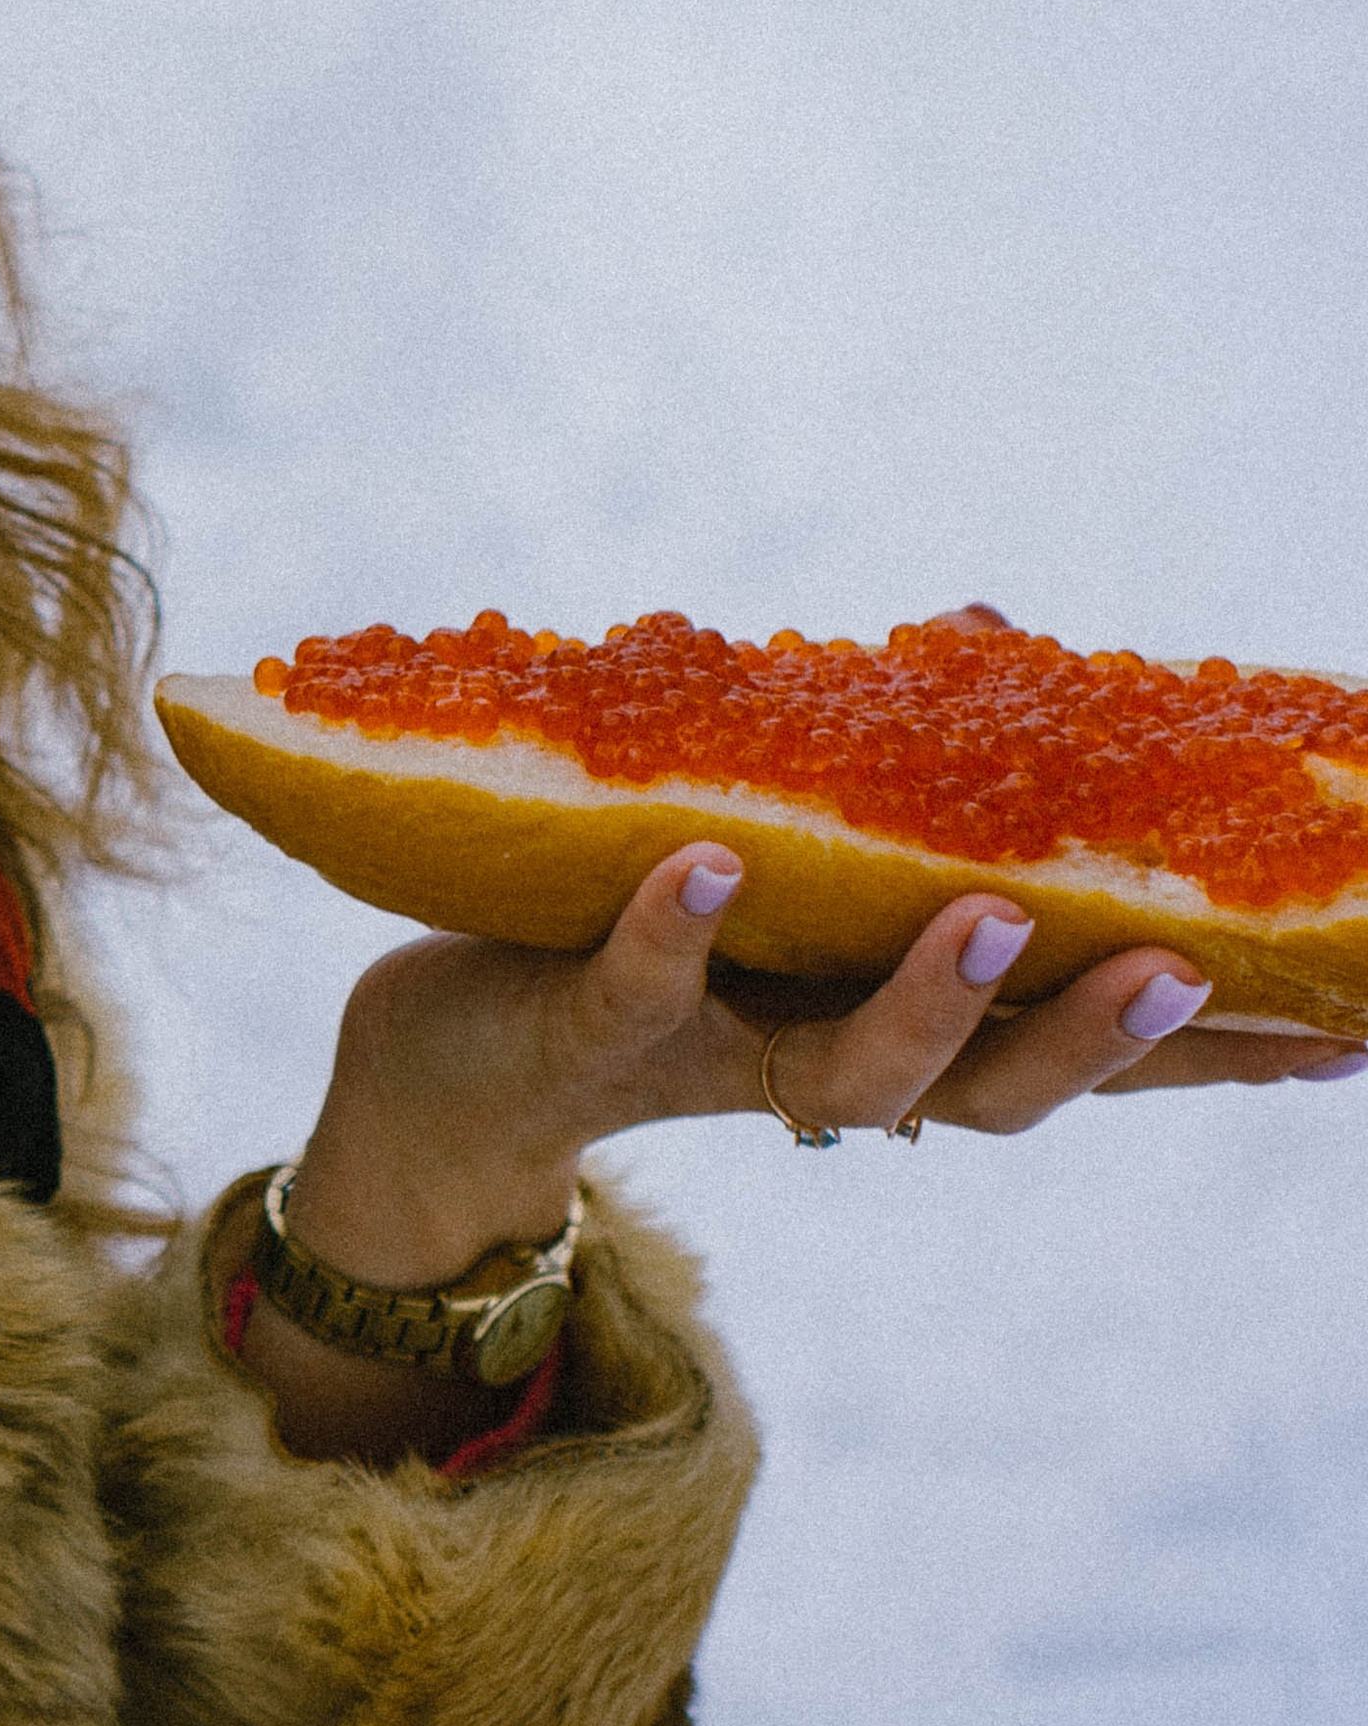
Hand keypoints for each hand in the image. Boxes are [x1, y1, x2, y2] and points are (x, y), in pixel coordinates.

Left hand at [246, 842, 1361, 1460]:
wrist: (447, 1072)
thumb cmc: (645, 937)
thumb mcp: (789, 859)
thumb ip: (890, 779)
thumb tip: (991, 632)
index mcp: (895, 1028)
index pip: (1077, 1056)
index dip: (1214, 1058)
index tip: (1343, 1029)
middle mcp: (824, 1067)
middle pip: (995, 1094)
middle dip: (1096, 1042)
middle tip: (1186, 973)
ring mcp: (712, 1057)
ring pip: (847, 1074)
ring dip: (926, 1002)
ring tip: (984, 912)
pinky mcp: (587, 1027)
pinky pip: (639, 990)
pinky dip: (678, 928)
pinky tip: (709, 864)